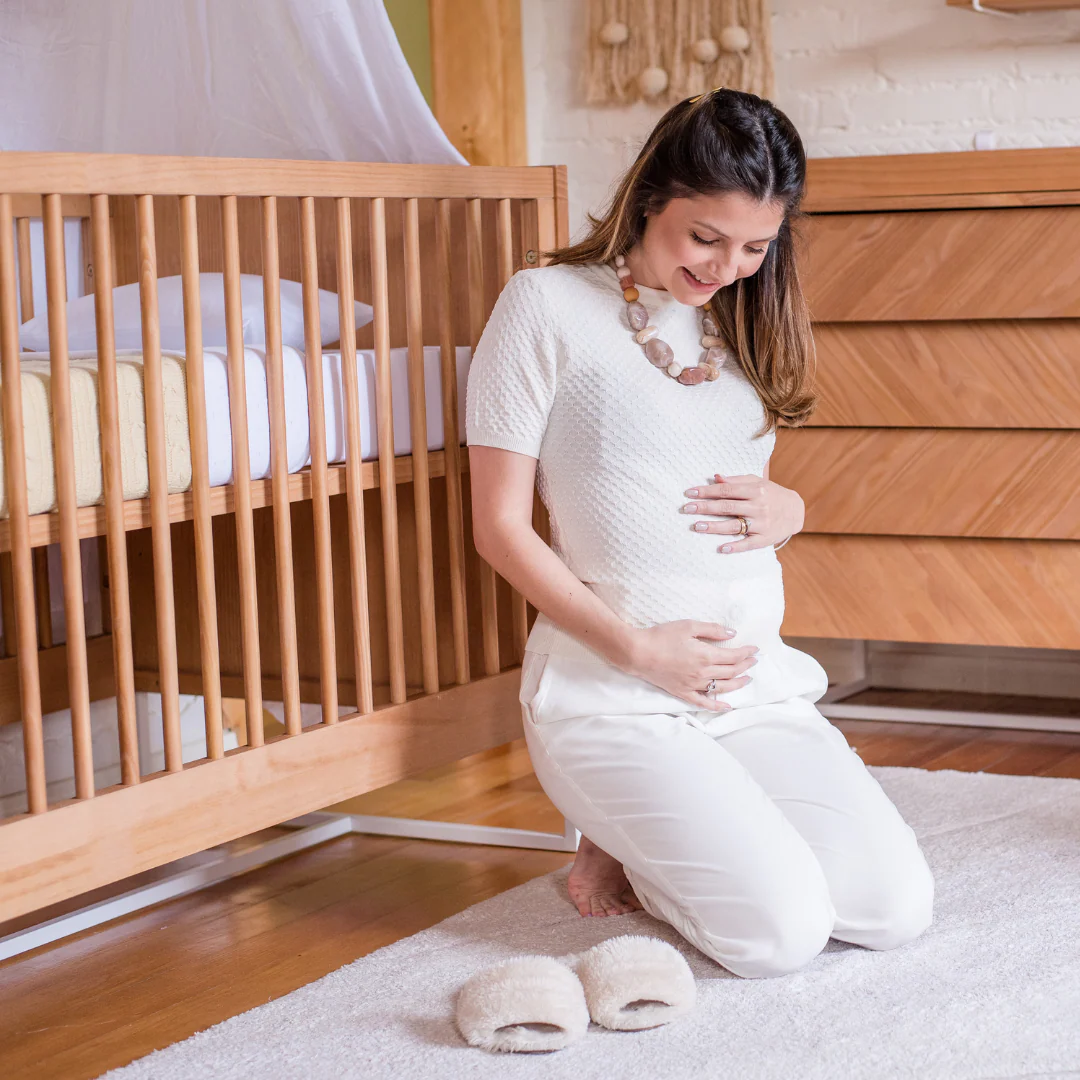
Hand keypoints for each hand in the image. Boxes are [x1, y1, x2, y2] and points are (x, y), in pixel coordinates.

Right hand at [622, 620, 757, 711]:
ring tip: (747, 679)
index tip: (755, 649)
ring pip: (722, 687)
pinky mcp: (683, 692)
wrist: (638, 653)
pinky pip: (703, 702)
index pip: (733, 656)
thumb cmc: (662, 636)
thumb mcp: (688, 626)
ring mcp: (693, 685)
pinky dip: (717, 706)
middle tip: (754, 661)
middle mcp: (703, 673)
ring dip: (738, 684)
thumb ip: (712, 630)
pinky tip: (727, 706)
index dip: (746, 653)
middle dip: (745, 666)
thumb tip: (732, 633)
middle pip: (731, 672)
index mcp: (706, 655)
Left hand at [681, 473, 803, 553]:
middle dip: (705, 507)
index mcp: (755, 490)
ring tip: (697, 526)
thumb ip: (736, 480)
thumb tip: (715, 477)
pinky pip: (748, 544)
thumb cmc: (771, 494)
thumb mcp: (757, 482)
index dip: (707, 491)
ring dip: (714, 526)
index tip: (689, 493)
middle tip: (686, 508)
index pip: (726, 490)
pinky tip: (722, 548)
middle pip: (727, 507)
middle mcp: (758, 506)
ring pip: (734, 526)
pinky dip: (735, 547)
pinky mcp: (765, 539)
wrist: (796, 511)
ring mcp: (762, 524)